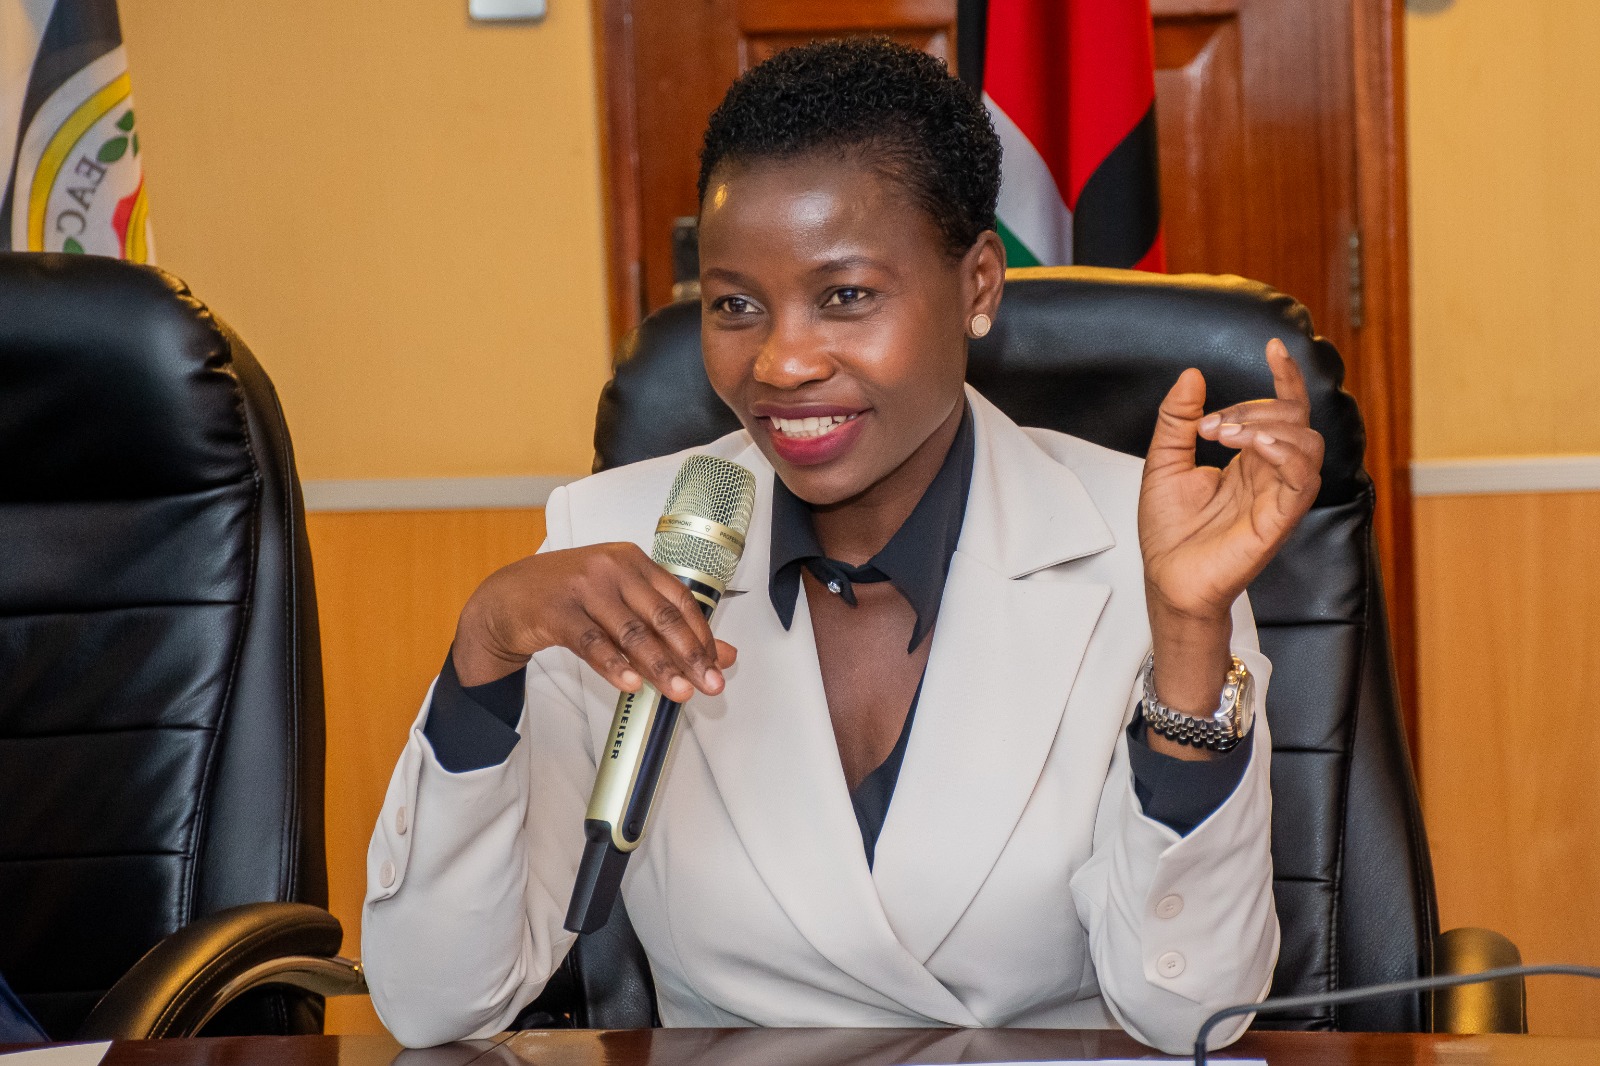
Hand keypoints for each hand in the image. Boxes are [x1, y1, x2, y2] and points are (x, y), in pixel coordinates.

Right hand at [451, 543, 737, 701]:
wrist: (508, 597)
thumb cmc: (569, 596)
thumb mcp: (621, 602)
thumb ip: (667, 626)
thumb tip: (721, 655)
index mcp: (632, 561)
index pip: (679, 600)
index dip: (701, 635)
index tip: (716, 665)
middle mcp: (612, 568)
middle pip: (661, 616)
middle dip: (690, 655)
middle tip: (709, 683)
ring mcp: (583, 587)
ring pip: (631, 632)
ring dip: (660, 666)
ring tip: (679, 691)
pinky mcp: (556, 611)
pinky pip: (592, 643)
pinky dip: (614, 666)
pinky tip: (631, 684)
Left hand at [1137, 339, 1323, 728]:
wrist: (1166, 579)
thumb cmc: (1169, 531)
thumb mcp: (1164, 462)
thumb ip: (1178, 420)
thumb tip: (1192, 376)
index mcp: (1249, 460)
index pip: (1282, 410)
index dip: (1284, 377)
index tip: (1272, 346)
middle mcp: (1270, 475)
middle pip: (1294, 420)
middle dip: (1255, 407)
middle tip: (1210, 426)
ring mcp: (1278, 497)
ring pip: (1307, 444)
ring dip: (1269, 426)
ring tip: (1226, 433)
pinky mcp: (1279, 520)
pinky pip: (1302, 480)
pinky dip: (1284, 453)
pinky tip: (1255, 446)